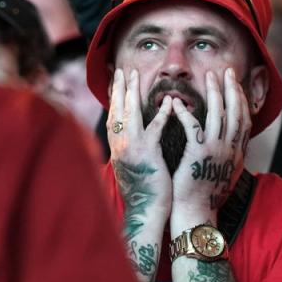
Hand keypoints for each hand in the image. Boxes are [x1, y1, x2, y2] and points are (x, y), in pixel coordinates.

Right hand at [107, 69, 173, 214]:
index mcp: (116, 147)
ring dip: (133, 92)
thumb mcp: (132, 165)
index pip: (112, 116)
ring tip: (135, 75)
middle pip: (116, 110)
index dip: (113, 98)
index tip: (114, 82)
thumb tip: (131, 136)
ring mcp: (131, 147)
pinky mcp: (147, 153)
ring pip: (130, 113)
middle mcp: (119, 144)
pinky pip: (155, 128)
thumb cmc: (143, 190)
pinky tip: (169, 102)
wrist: (145, 210)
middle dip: (118, 88)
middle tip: (120, 71)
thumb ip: (130, 147)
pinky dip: (162, 114)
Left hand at [170, 69, 249, 223]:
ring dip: (214, 93)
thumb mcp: (224, 172)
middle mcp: (231, 149)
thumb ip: (228, 154)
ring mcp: (216, 151)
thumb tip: (230, 141)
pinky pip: (192, 127)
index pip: (243, 119)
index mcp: (237, 152)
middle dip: (231, 89)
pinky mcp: (198, 155)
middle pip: (235, 111)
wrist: (197, 212)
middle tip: (227, 71)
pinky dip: (184, 113)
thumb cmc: (206, 193)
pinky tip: (175, 102)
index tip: (235, 84)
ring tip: (208, 76)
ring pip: (218, 114)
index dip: (240, 99)